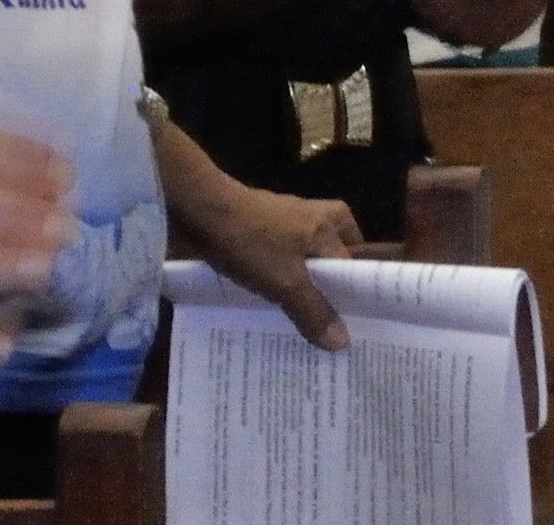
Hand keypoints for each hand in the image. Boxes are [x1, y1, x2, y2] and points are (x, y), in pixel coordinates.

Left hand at [177, 172, 365, 353]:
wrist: (198, 212)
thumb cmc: (252, 241)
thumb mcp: (285, 281)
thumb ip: (313, 311)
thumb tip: (344, 343)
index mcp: (335, 222)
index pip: (355, 268)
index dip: (354, 300)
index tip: (354, 333)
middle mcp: (318, 220)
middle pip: (331, 267)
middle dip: (327, 300)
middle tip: (325, 338)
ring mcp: (288, 225)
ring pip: (304, 268)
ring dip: (299, 296)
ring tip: (298, 335)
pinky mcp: (262, 233)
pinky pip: (280, 265)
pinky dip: (278, 286)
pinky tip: (269, 312)